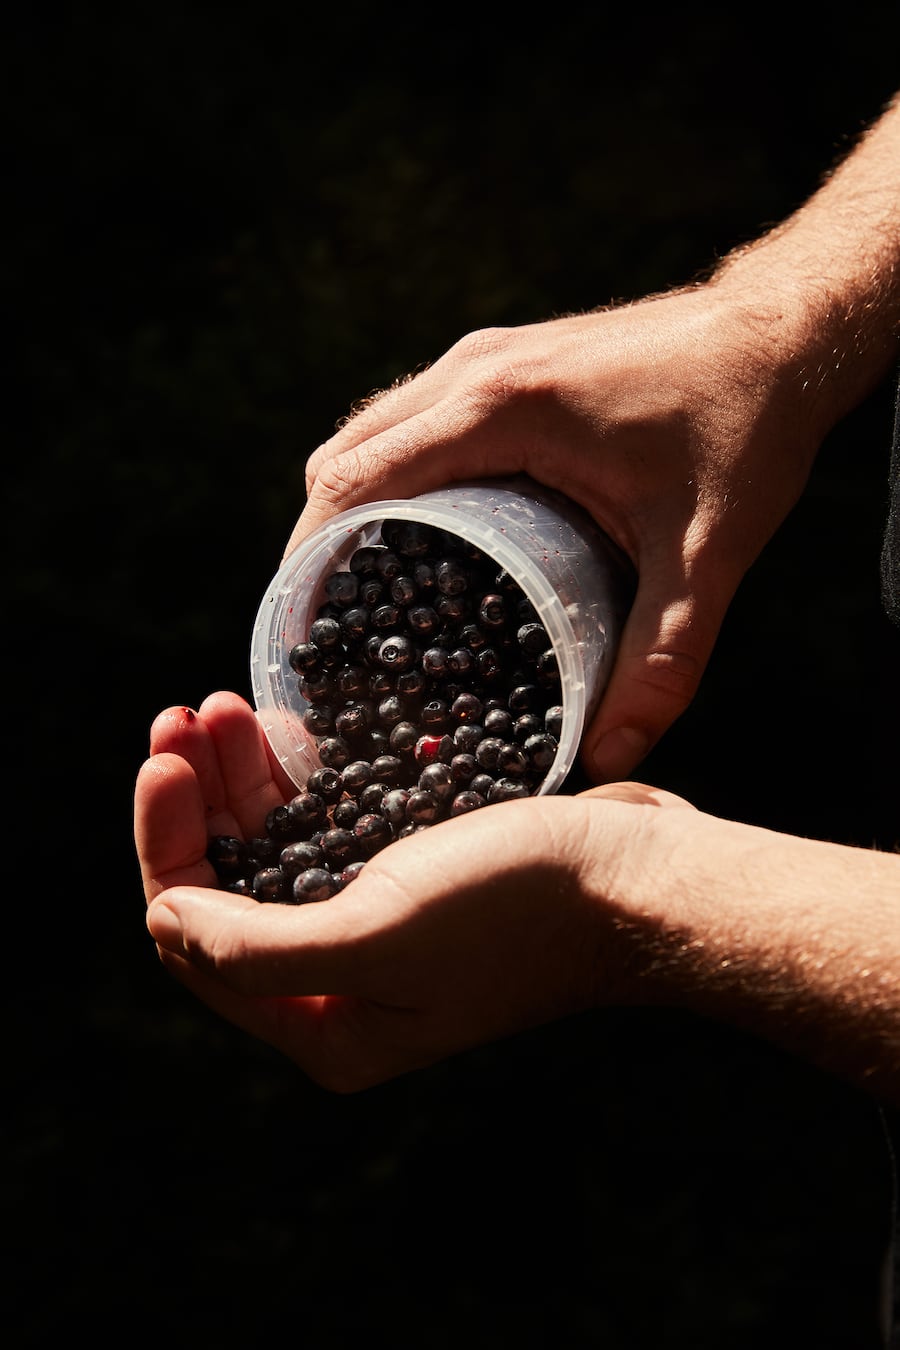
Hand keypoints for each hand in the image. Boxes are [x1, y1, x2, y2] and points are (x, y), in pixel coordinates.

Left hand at [135, 690, 691, 1090]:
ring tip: (222, 705)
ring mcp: (380, 928)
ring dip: (241, 778)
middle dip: (196, 801)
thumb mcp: (377, 935)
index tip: (164, 759)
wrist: (637, 878)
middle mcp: (343, 987)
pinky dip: (295, 780)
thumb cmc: (517, 907)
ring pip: (274, 848)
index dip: (168, 846)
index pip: (198, 939)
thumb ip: (255, 949)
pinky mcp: (412, 876)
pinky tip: (279, 730)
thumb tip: (164, 921)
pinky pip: (325, 825)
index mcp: (326, 1026)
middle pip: (228, 886)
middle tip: (183, 716)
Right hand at [290, 291, 822, 781]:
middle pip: (344, 455)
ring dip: (351, 504)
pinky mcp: (506, 360)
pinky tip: (419, 532)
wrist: (783, 328)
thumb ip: (664, 657)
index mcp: (501, 407)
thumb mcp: (707, 552)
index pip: (355, 479)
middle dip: (318, 541)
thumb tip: (611, 751)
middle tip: (331, 629)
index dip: (309, 557)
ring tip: (360, 590)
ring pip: (371, 431)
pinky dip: (391, 474)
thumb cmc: (745, 421)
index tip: (305, 629)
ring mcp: (486, 357)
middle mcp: (474, 369)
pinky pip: (411, 418)